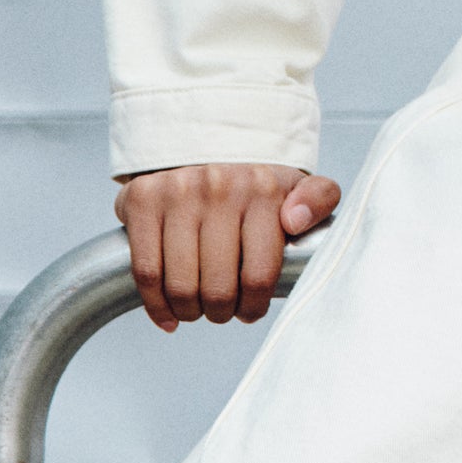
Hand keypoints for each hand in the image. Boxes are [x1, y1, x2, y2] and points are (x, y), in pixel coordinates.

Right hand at [114, 162, 341, 331]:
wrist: (205, 147)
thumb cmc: (253, 184)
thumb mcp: (297, 185)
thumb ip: (318, 199)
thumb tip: (294, 220)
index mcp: (262, 189)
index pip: (259, 275)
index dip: (253, 307)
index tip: (248, 310)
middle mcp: (219, 186)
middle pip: (217, 287)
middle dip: (221, 312)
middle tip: (222, 310)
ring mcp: (178, 192)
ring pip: (180, 285)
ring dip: (190, 312)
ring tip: (198, 309)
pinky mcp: (143, 199)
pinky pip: (146, 271)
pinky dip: (156, 305)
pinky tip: (169, 315)